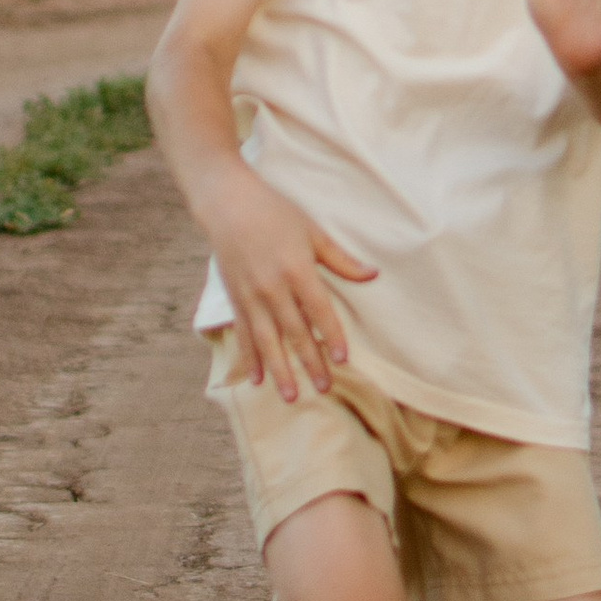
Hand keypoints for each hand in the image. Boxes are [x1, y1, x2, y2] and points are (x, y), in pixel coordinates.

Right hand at [203, 165, 375, 402]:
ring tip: (290, 396)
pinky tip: (256, 379)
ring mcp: (251, 296)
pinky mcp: (235, 299)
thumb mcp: (312, 231)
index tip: (344, 359)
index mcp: (296, 269)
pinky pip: (243, 334)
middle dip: (310, 362)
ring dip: (280, 370)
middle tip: (324, 389)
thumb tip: (372, 274)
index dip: (333, 335)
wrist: (227, 203)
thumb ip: (340, 259)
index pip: (319, 310)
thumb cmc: (274, 212)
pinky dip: (250, 358)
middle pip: (295, 332)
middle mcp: (272, 288)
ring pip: (267, 341)